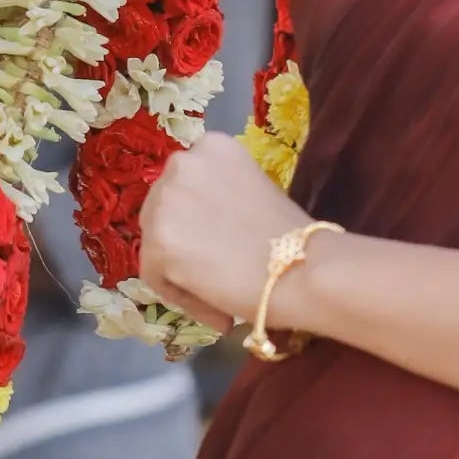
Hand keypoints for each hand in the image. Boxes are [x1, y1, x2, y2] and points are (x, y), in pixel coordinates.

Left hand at [137, 133, 312, 335]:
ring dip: (180, 273)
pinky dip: (184, 298)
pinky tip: (219, 312)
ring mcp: (166, 200)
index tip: (219, 247)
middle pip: (162, 212)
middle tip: (214, 274)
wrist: (303, 267)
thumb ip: (220, 197)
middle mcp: (183, 162)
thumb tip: (196, 232)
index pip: (185, 186)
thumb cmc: (292, 236)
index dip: (197, 221)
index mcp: (211, 146)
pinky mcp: (158, 241)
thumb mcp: (253, 191)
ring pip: (155, 245)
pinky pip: (157, 277)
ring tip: (219, 296)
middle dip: (182, 245)